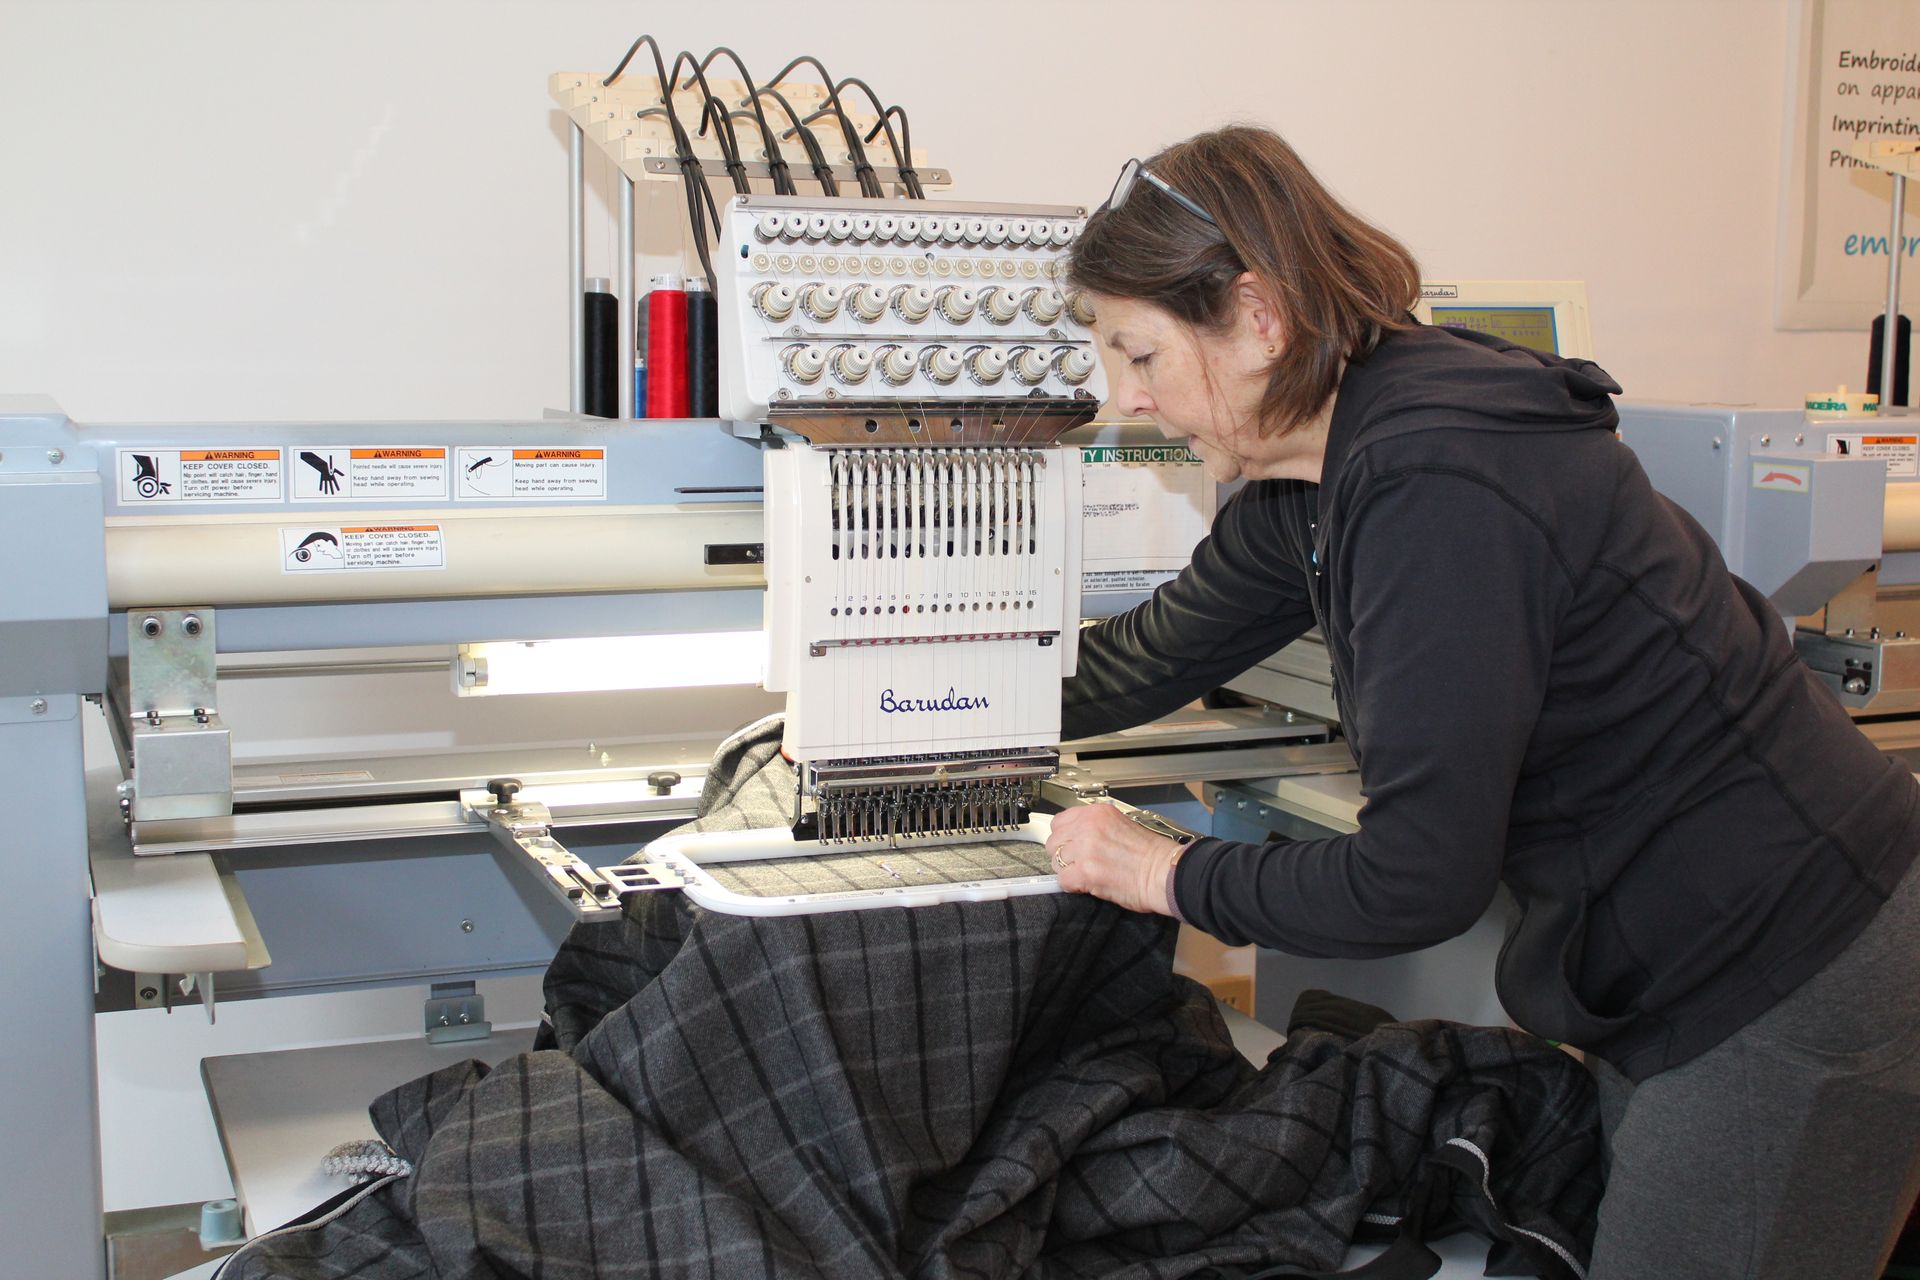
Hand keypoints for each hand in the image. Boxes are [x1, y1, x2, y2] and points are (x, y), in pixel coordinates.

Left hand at [1044, 802, 1183, 915]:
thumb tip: (1077, 840)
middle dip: (1064, 855)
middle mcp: (1088, 826)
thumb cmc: (1151, 854)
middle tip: (1078, 864)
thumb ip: (1096, 829)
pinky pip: (1062, 880)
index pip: (1060, 821)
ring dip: (1068, 871)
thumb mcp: (1121, 825)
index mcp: (1097, 813)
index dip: (1064, 838)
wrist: (1163, 872)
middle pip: (1054, 842)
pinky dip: (1072, 886)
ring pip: (1056, 861)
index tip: (1069, 846)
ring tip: (1087, 875)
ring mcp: (1085, 849)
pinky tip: (1086, 885)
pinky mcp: (1086, 871)